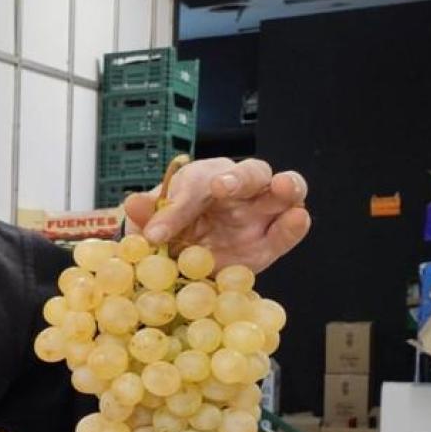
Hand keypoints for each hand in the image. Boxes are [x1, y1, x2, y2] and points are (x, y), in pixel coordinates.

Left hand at [123, 157, 310, 272]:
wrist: (176, 258)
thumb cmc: (168, 228)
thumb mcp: (152, 222)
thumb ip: (148, 213)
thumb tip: (133, 204)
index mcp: (205, 179)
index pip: (206, 178)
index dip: (211, 181)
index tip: (213, 188)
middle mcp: (237, 192)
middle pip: (253, 173)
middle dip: (245, 177)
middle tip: (232, 186)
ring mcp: (257, 216)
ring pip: (283, 193)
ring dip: (287, 187)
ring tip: (284, 188)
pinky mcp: (268, 244)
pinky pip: (286, 232)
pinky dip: (294, 225)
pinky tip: (297, 219)